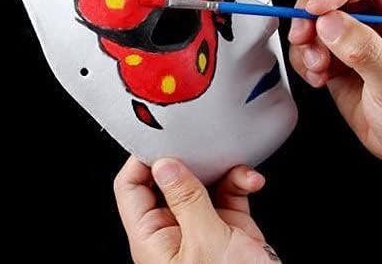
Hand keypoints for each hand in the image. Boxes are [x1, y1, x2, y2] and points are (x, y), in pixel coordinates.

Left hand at [114, 156, 280, 262]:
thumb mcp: (206, 242)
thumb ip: (186, 199)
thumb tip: (164, 165)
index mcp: (154, 239)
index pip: (131, 189)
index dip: (140, 161)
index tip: (158, 139)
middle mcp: (174, 231)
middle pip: (167, 181)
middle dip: (187, 160)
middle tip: (199, 144)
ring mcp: (202, 228)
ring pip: (201, 183)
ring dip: (220, 170)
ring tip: (232, 163)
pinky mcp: (228, 227)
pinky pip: (228, 193)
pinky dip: (239, 182)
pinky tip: (250, 180)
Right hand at [288, 0, 381, 174]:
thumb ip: (365, 51)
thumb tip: (330, 22)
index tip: (316, 7)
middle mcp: (380, 21)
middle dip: (313, 13)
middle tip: (303, 32)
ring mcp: (355, 39)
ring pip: (317, 20)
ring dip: (307, 41)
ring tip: (317, 66)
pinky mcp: (336, 58)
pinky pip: (308, 47)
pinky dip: (303, 60)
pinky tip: (318, 77)